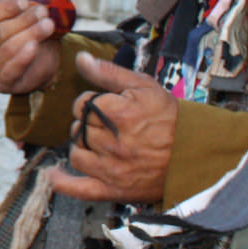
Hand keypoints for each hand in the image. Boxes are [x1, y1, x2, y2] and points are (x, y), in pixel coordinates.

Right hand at [0, 0, 60, 94]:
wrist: (45, 54)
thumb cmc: (23, 26)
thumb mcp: (9, 5)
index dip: (5, 8)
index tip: (25, 2)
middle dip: (23, 20)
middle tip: (43, 11)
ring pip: (7, 49)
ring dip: (30, 34)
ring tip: (48, 24)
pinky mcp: (2, 82)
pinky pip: (11, 70)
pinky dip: (23, 58)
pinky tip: (34, 47)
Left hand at [50, 52, 176, 204]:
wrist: (195, 152)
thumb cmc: (171, 117)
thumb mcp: (144, 86)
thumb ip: (109, 72)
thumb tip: (81, 59)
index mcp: (118, 115)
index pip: (82, 105)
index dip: (90, 103)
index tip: (104, 106)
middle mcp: (113, 143)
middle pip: (79, 129)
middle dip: (88, 124)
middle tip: (107, 125)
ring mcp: (112, 169)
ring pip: (77, 155)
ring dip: (82, 147)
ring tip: (99, 144)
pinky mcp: (115, 189)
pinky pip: (80, 189)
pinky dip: (63, 183)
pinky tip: (52, 174)